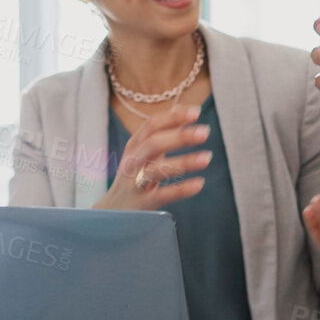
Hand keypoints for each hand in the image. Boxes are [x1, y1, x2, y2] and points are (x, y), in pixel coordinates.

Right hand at [94, 103, 212, 210]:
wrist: (112, 211)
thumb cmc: (134, 176)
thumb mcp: (144, 152)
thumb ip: (163, 132)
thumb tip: (183, 109)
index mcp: (135, 146)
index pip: (152, 125)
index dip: (173, 117)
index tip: (196, 112)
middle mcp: (133, 162)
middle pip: (153, 144)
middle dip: (179, 136)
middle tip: (205, 132)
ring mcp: (135, 183)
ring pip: (156, 170)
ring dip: (183, 162)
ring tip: (207, 157)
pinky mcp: (143, 203)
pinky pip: (163, 195)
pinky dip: (181, 189)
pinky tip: (199, 184)